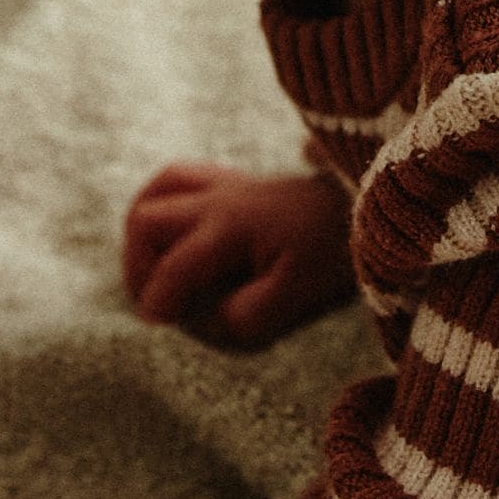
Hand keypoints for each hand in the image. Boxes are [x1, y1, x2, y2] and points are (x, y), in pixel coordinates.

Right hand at [122, 162, 354, 351]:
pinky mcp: (232, 181)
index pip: (176, 264)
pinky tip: (173, 235)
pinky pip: (176, 178)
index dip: (158, 298)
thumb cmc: (331, 256)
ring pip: (156, 191)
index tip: (154, 320)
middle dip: (137, 265)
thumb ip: (243, 315)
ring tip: (152, 266)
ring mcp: (224, 185)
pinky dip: (161, 204)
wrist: (361, 211)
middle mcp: (219, 199)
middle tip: (154, 299)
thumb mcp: (295, 298)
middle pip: (147, 220)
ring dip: (142, 230)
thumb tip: (201, 317)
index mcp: (232, 226)